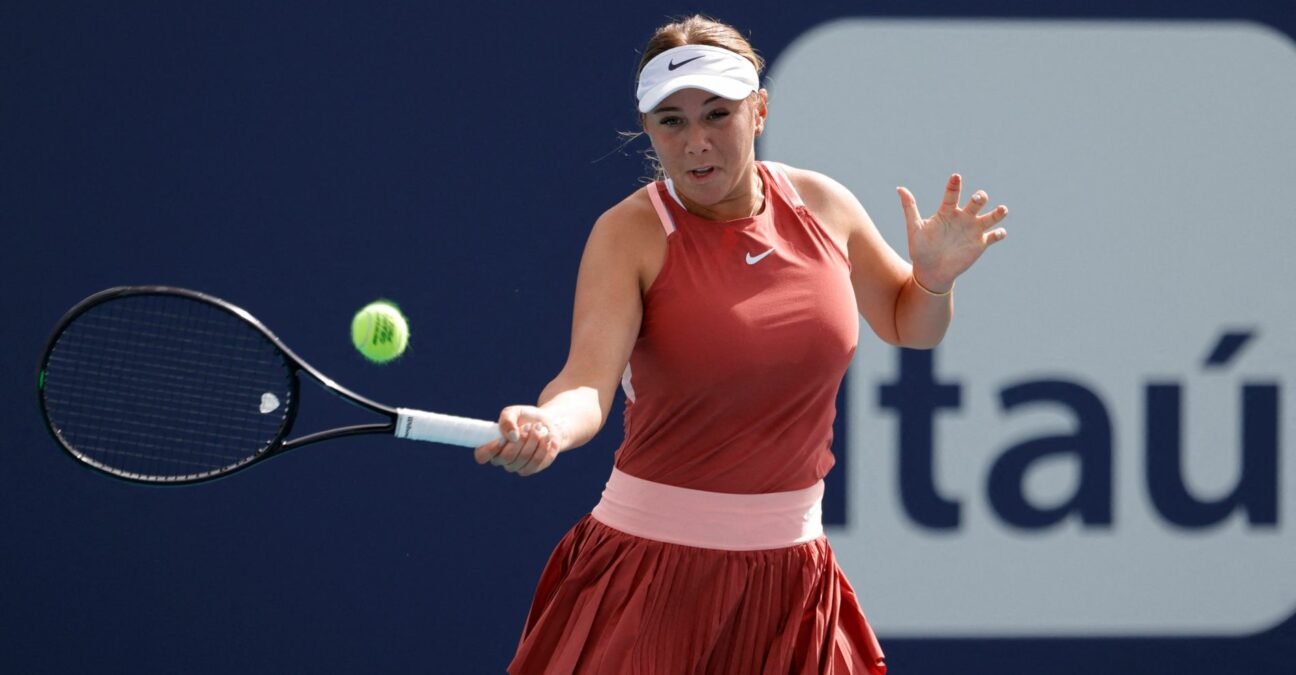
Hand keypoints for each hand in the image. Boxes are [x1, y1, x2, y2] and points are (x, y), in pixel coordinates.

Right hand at [473, 405, 565, 476]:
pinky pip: (536, 463)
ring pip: (523, 459)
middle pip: (507, 457)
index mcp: (492, 445)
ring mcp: (516, 466)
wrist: (547, 423)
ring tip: (538, 428)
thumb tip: (511, 436)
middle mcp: (502, 459)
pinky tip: (545, 438)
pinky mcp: (532, 468)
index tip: (502, 438)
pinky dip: (542, 448)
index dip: (490, 450)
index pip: (482, 456)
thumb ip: (507, 420)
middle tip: (528, 426)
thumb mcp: (514, 412)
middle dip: (520, 439)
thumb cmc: (525, 417)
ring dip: (533, 441)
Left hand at [898, 174, 1008, 291]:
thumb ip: (910, 208)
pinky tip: (999, 232)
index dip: (954, 185)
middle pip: (976, 202)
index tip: (956, 177)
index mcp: (947, 212)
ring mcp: (973, 230)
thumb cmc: (920, 249)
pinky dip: (999, 234)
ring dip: (997, 213)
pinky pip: (994, 236)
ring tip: (1002, 210)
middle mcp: (962, 217)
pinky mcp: (980, 244)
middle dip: (979, 198)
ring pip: (990, 217)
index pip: (952, 194)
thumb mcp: (914, 228)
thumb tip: (900, 188)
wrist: (930, 271)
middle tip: (977, 199)